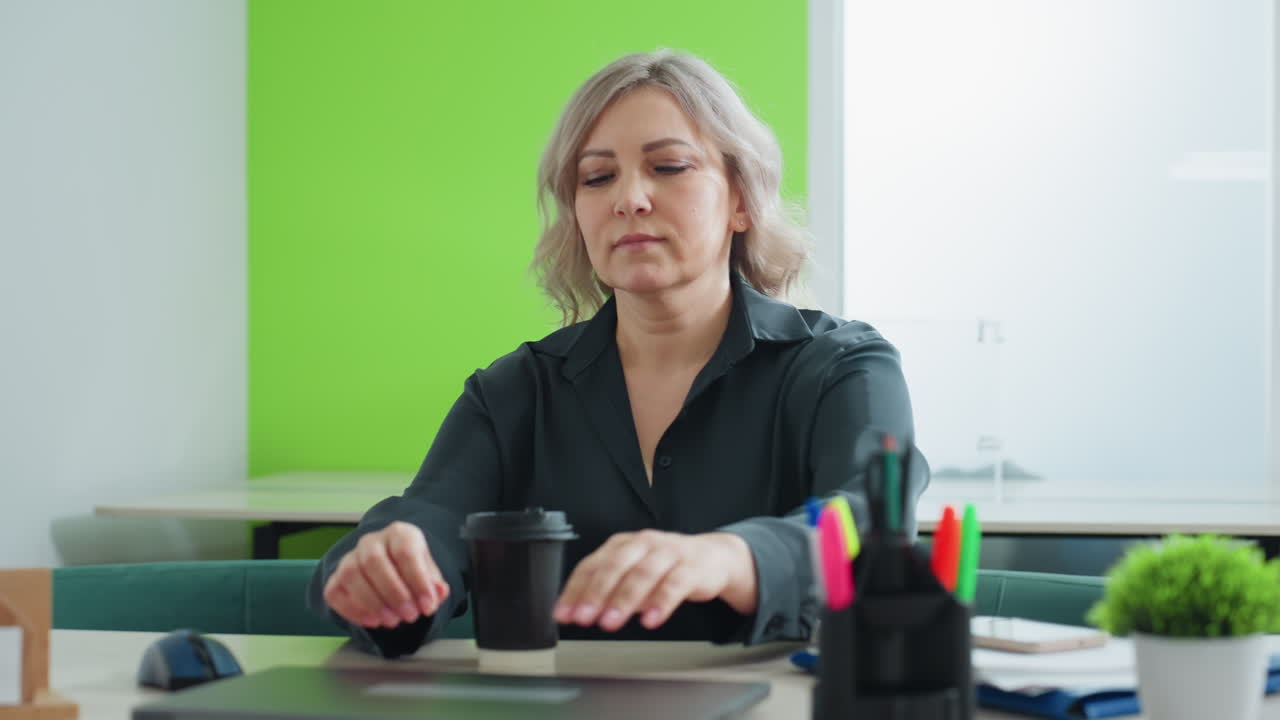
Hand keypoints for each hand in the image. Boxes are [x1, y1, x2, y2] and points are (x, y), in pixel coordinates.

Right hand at [322, 521, 450, 629]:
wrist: (389, 568)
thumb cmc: (410, 570)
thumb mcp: (428, 573)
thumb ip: (435, 584)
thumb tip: (439, 592)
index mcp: (399, 534)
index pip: (405, 551)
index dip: (418, 581)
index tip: (428, 606)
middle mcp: (371, 541)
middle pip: (374, 561)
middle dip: (394, 594)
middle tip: (410, 616)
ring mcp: (349, 558)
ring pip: (351, 575)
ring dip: (373, 603)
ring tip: (393, 621)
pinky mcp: (335, 578)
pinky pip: (335, 592)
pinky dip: (353, 611)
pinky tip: (373, 621)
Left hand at [553, 530, 756, 631]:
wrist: (711, 557)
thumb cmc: (665, 567)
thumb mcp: (631, 575)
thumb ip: (607, 592)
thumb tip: (577, 613)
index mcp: (622, 545)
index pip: (592, 565)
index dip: (575, 590)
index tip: (564, 614)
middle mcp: (643, 544)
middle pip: (615, 566)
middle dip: (596, 594)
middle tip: (583, 618)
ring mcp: (668, 552)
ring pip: (643, 574)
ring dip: (624, 600)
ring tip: (610, 623)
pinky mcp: (692, 567)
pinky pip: (675, 584)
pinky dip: (661, 603)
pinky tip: (650, 620)